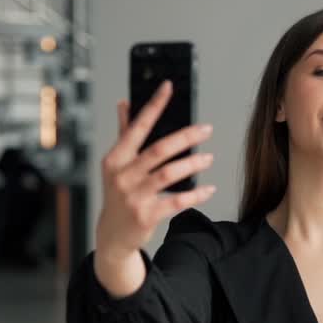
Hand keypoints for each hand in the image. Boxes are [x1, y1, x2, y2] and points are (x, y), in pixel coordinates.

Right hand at [95, 80, 215, 261]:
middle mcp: (122, 175)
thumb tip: (124, 103)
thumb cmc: (118, 193)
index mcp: (115, 158)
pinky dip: (195, 194)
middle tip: (206, 129)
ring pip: (168, 174)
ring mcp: (133, 196)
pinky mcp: (146, 215)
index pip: (137, 127)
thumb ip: (124, 133)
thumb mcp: (117, 164)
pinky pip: (177, 201)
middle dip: (185, 137)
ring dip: (193, 165)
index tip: (168, 87)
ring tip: (209, 158)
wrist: (113, 235)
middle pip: (158, 150)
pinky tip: (209, 189)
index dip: (154, 106)